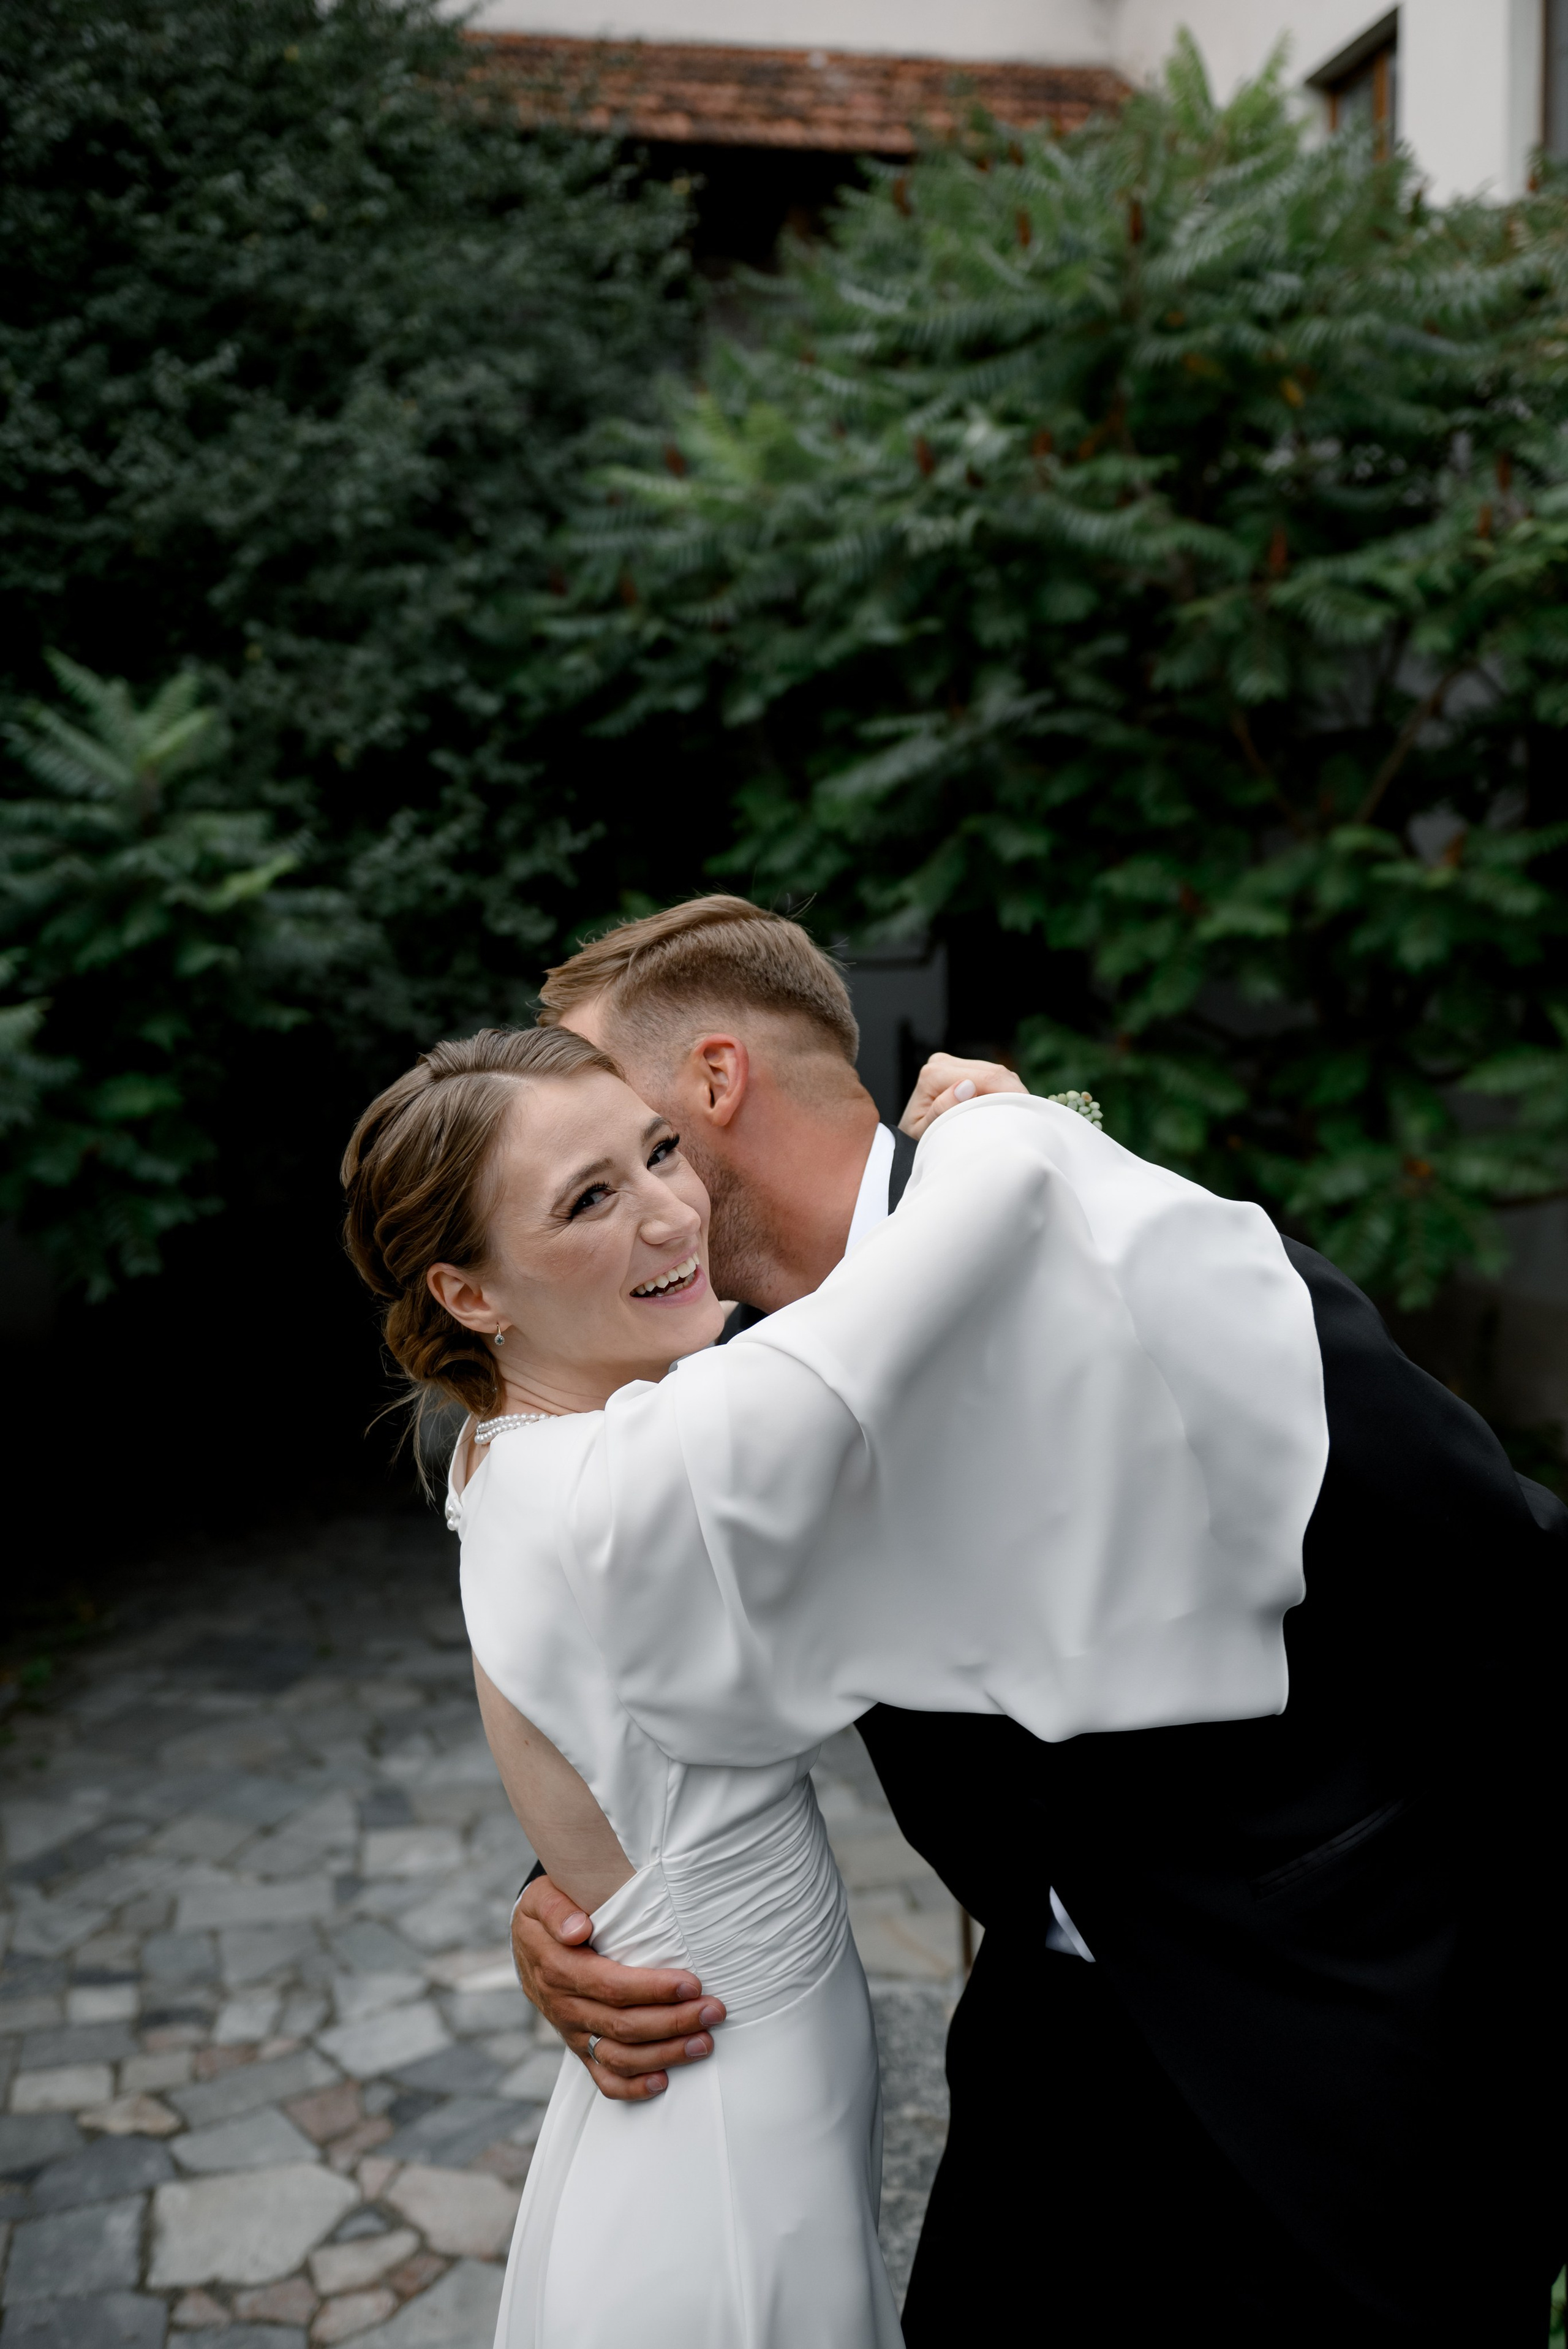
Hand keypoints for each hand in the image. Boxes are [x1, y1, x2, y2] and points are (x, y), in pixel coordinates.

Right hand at [510, 1874, 725, 2101]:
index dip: (653, 1989)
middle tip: (714, 2011)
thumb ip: (556, 1910)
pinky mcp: (579, 2047)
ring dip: (664, 2054)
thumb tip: (578, 1928)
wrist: (525, 1944)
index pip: (611, 1986)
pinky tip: (662, 2082)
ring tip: (704, 2043)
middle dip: (674, 2021)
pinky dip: (632, 2087)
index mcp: (558, 1969)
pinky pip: (602, 2077)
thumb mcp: (542, 1898)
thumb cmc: (547, 1914)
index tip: (692, 1984)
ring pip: (619, 2056)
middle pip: (623, 2025)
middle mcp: (565, 2006)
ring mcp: (572, 2032)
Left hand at [899, 1052, 1027, 1139]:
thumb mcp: (924, 1133)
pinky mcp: (963, 1068)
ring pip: (996, 1072)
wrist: (910, 1137)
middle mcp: (942, 1062)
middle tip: (1032, 1115)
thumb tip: (965, 1087)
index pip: (982, 1078)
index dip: (1008, 1093)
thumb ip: (942, 1110)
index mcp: (933, 1074)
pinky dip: (1005, 1091)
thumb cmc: (917, 1139)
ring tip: (1023, 1113)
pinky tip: (1011, 1107)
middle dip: (1014, 1092)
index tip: (1025, 1113)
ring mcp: (953, 1063)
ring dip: (1011, 1092)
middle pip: (992, 1072)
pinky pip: (993, 1076)